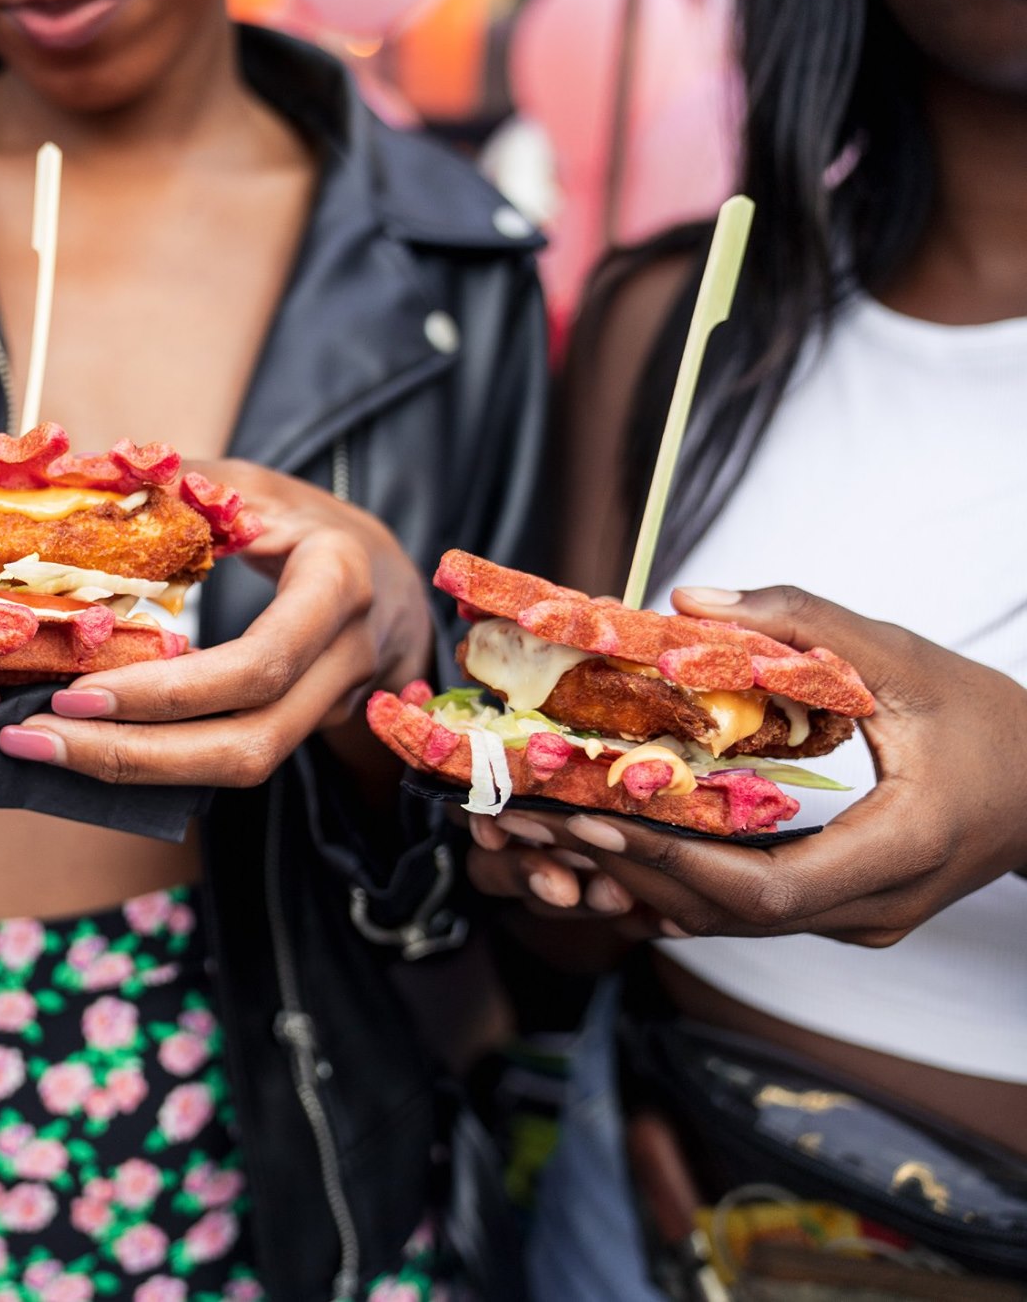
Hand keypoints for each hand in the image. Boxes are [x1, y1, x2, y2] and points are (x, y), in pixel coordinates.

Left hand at [0, 461, 432, 786]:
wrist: (396, 587)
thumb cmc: (311, 526)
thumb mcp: (258, 488)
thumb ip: (183, 486)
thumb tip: (82, 479)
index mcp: (338, 582)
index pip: (258, 661)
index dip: (167, 690)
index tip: (75, 692)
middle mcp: (344, 657)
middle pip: (250, 742)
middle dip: (136, 755)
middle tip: (36, 737)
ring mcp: (333, 706)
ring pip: (243, 767)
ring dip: (139, 771)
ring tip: (46, 746)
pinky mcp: (303, 735)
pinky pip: (231, 759)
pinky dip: (156, 761)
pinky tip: (88, 746)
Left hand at [469, 585, 1026, 945]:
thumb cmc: (989, 721)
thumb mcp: (905, 658)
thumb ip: (800, 623)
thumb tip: (686, 603)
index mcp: (900, 849)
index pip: (764, 889)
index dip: (671, 860)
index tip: (595, 816)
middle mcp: (873, 907)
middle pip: (729, 915)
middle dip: (633, 868)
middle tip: (545, 820)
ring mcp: (859, 921)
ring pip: (730, 924)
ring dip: (645, 879)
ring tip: (558, 832)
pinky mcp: (841, 915)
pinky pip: (746, 915)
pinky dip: (680, 884)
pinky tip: (618, 846)